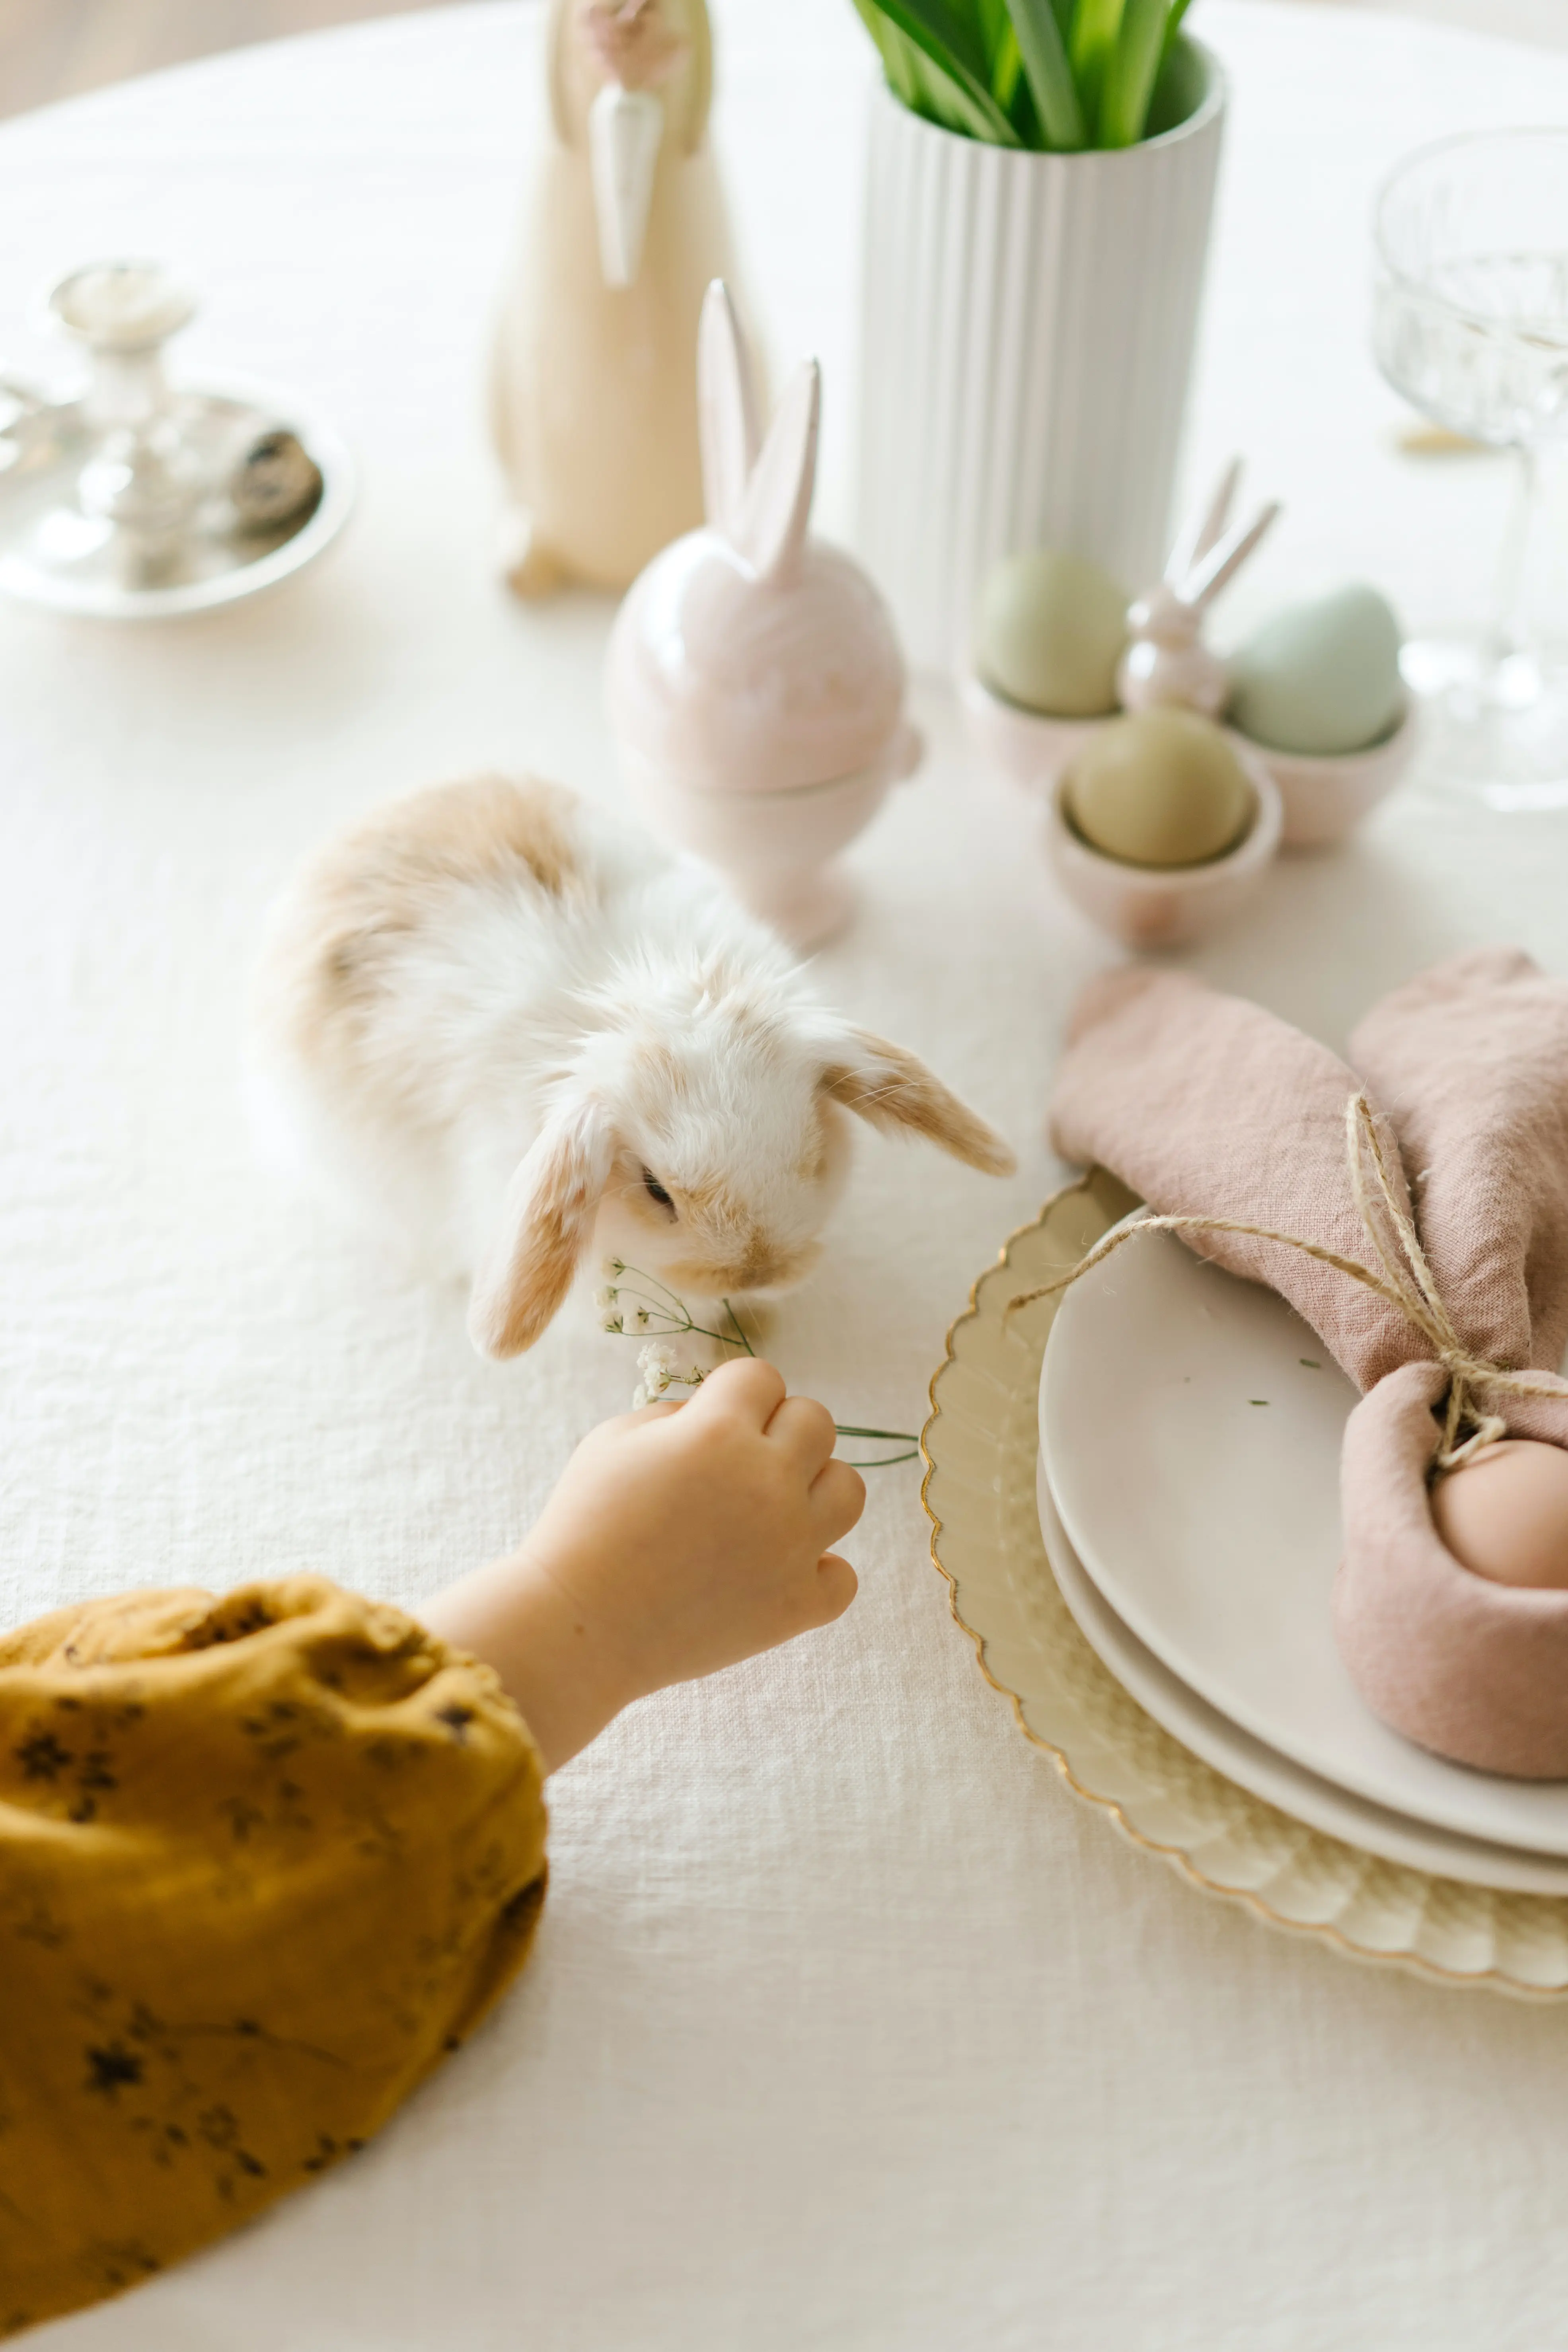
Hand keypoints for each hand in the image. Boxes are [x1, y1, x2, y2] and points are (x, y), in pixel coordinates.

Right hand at [421, 1361, 863, 1769]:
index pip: (763, 1377)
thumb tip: (718, 1415)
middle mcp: (768, 1481)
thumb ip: (676, 1414)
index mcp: (719, 1431)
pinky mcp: (796, 1606)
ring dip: (812, 1492)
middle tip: (737, 1465)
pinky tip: (773, 1572)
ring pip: (848, 1490)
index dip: (734, 1395)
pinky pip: (842, 1576)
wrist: (577, 1626)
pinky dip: (814, 1573)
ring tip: (768, 1512)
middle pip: (817, 1422)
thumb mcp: (614, 1440)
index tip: (709, 1424)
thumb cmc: (583, 1525)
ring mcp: (790, 1546)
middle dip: (779, 1432)